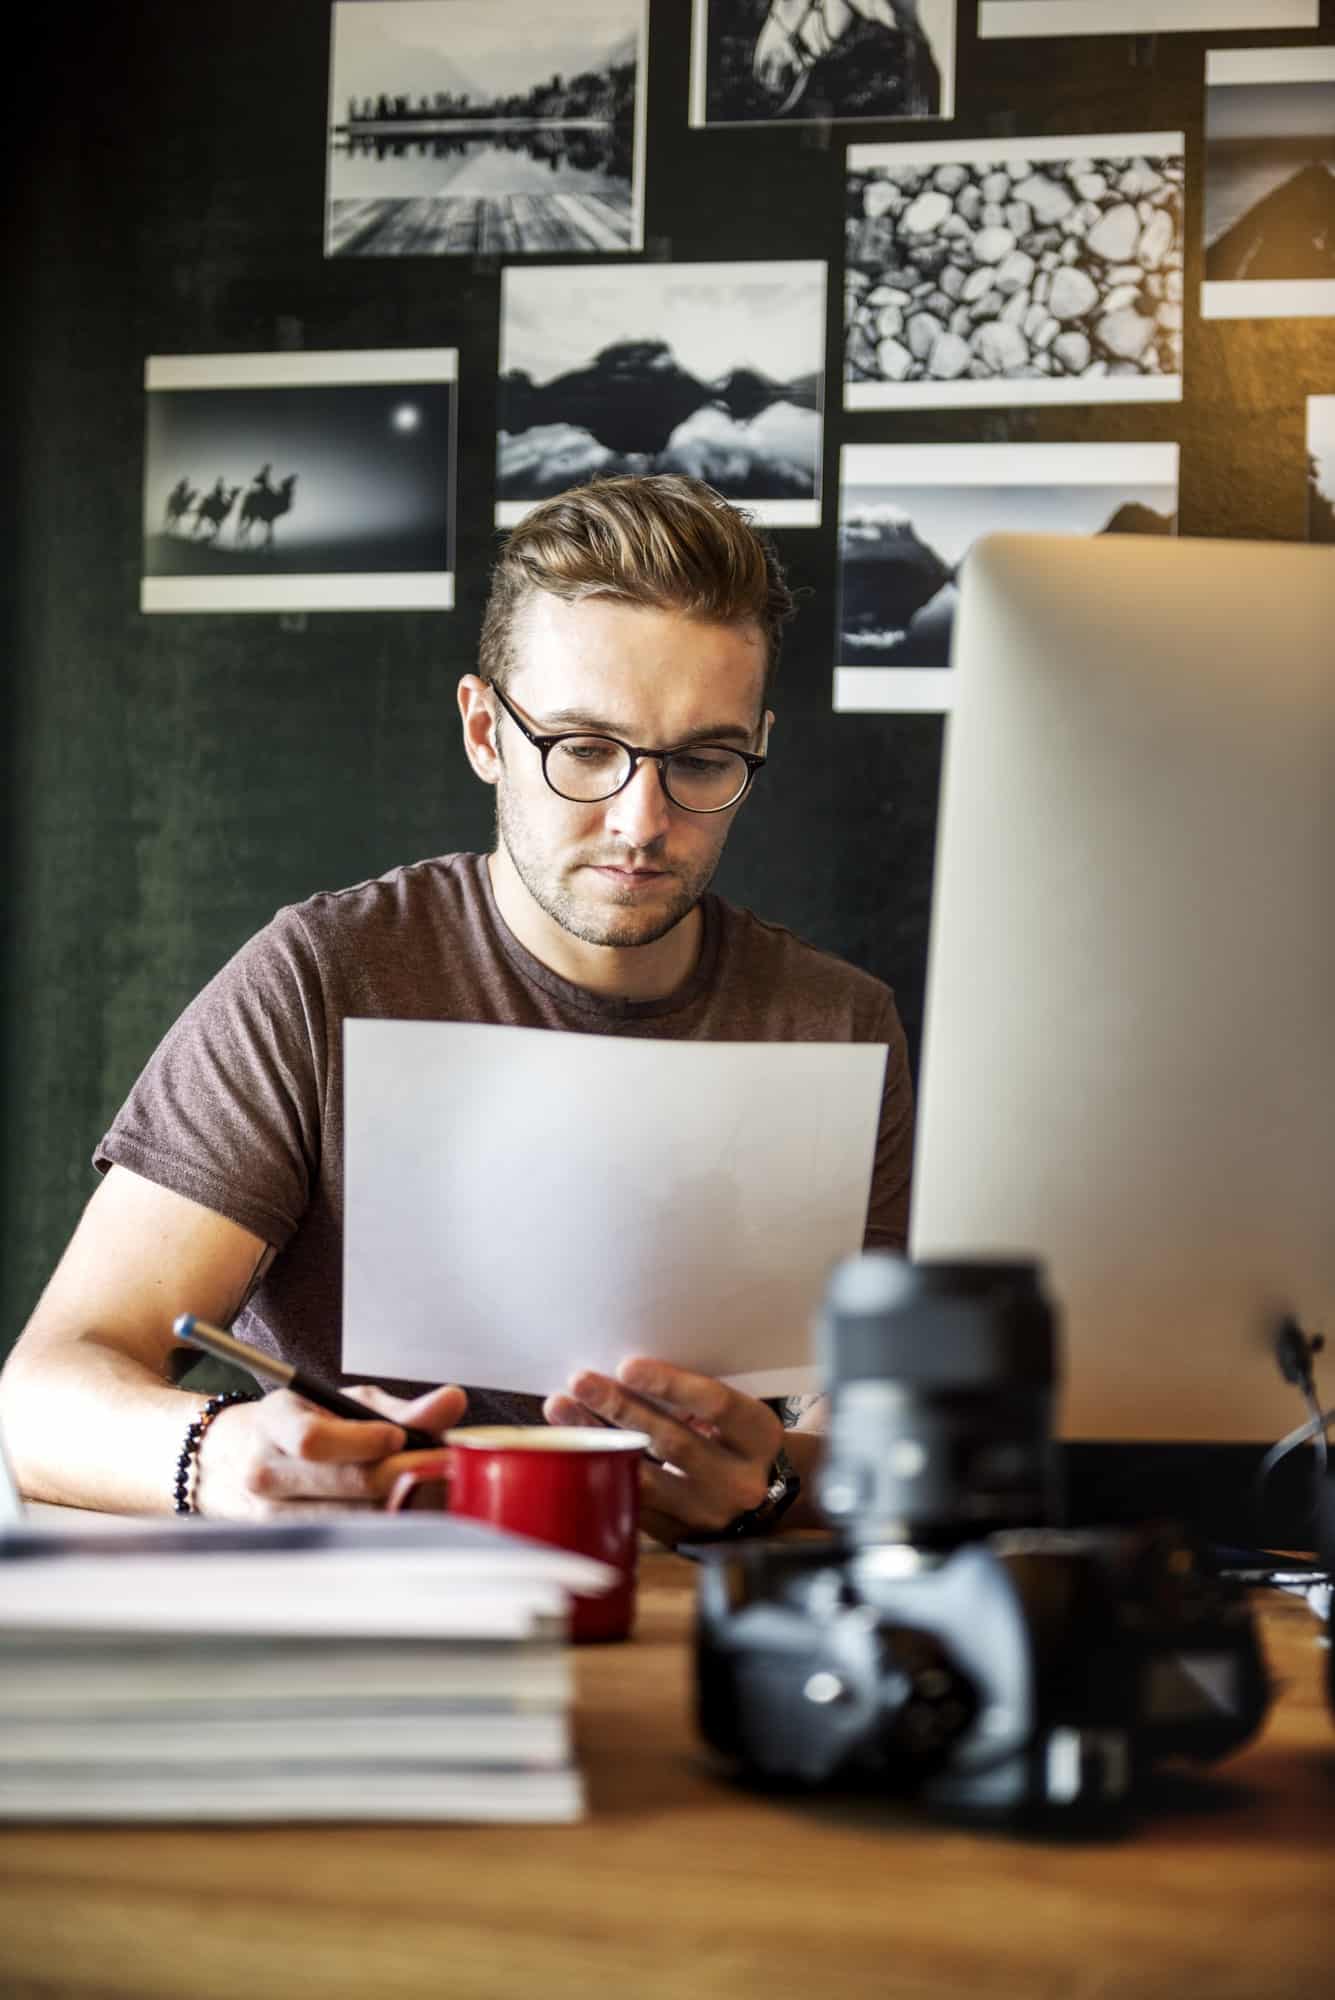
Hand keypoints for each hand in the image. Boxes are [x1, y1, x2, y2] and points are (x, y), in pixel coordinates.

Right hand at [193, 1381, 466, 1518]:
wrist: (241, 1458)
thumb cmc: (306, 1423)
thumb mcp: (347, 1403)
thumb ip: (402, 1409)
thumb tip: (453, 1401)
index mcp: (275, 1422)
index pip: (314, 1439)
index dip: (362, 1441)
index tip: (399, 1437)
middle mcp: (264, 1471)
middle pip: (340, 1484)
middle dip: (399, 1475)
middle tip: (441, 1467)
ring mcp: (271, 1513)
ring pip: (348, 1517)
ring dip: (396, 1504)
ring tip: (432, 1489)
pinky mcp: (286, 1542)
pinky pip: (343, 1537)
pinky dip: (381, 1526)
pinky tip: (406, 1513)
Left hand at [543, 1358, 782, 1546]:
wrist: (768, 1499)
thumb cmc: (740, 1439)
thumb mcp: (738, 1415)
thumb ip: (698, 1399)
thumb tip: (627, 1371)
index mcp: (760, 1437)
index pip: (715, 1405)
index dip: (669, 1384)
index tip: (626, 1366)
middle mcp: (740, 1481)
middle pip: (673, 1442)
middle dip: (620, 1409)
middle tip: (581, 1382)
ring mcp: (709, 1515)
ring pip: (646, 1477)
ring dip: (599, 1440)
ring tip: (562, 1409)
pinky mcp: (681, 1536)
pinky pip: (634, 1502)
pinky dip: (601, 1471)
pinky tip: (573, 1447)